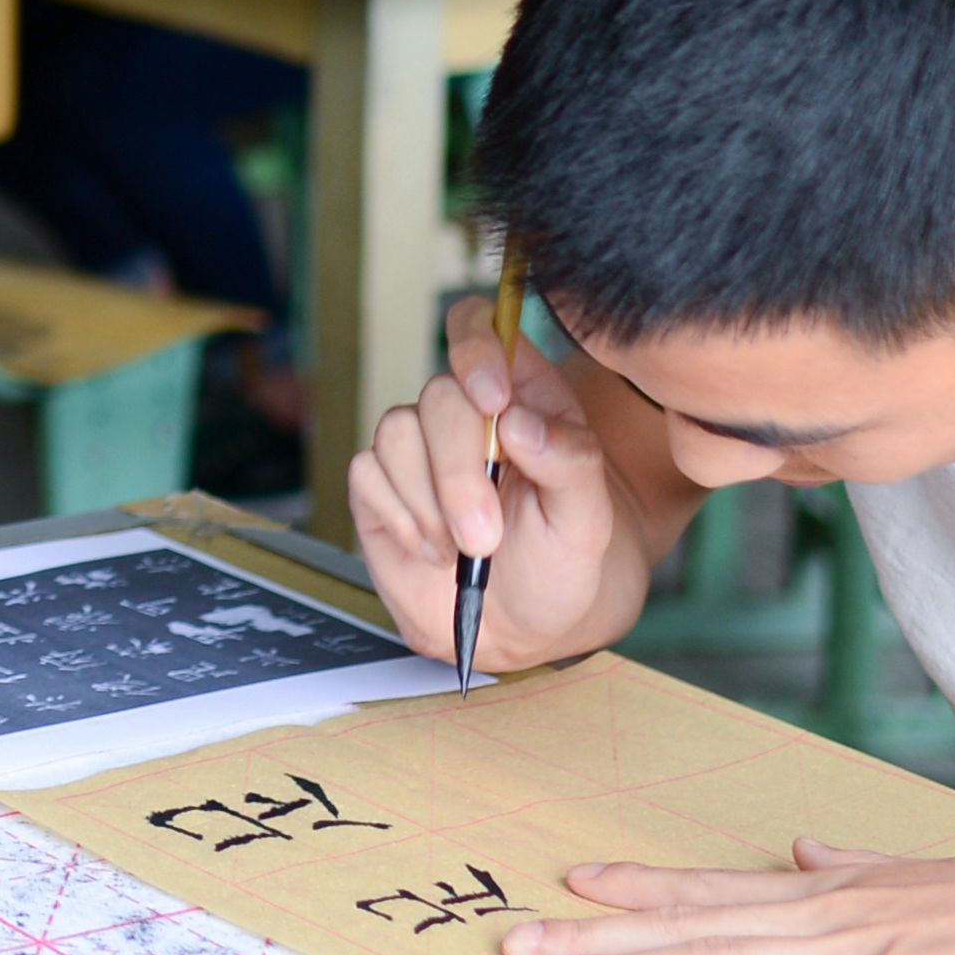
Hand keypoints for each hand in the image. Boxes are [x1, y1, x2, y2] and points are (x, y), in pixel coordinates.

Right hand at [340, 292, 638, 670]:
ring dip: (430, 502)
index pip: (480, 327)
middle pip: (438, 395)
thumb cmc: (562, 559)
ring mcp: (417, 446)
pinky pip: (367, 474)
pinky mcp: (378, 484)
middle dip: (458, 472)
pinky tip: (433, 550)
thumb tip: (518, 422)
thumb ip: (570, 461)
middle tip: (484, 537)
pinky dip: (403, 520)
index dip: (476, 346)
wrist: (519, 627)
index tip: (494, 399)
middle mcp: (463, 411)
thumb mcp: (587, 517)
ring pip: (395, 433)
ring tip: (465, 549)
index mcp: (521, 395)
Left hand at [501, 843, 954, 954]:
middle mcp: (828, 911)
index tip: (571, 882)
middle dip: (598, 936)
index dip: (640, 889)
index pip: (716, 889)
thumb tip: (802, 846)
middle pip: (692, 926)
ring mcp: (855, 954)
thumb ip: (855, 867)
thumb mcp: (924, 880)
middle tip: (514, 939)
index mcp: (838, 888)